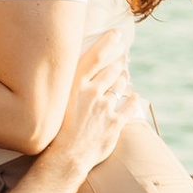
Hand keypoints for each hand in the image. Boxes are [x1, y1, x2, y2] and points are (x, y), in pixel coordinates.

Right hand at [47, 38, 135, 180]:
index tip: (117, 34)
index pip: (96, 56)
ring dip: (124, 78)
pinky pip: (130, 105)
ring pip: (121, 85)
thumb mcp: (58, 102)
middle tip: (122, 58)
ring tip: (124, 75)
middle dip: (119, 62)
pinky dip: (134, 99)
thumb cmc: (56, 130)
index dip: (108, 42)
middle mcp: (92, 92)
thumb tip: (80, 73)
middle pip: (112, 70)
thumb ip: (70, 85)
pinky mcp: (115, 122)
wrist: (65, 158)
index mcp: (75, 85)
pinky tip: (135, 96)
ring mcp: (105, 107)